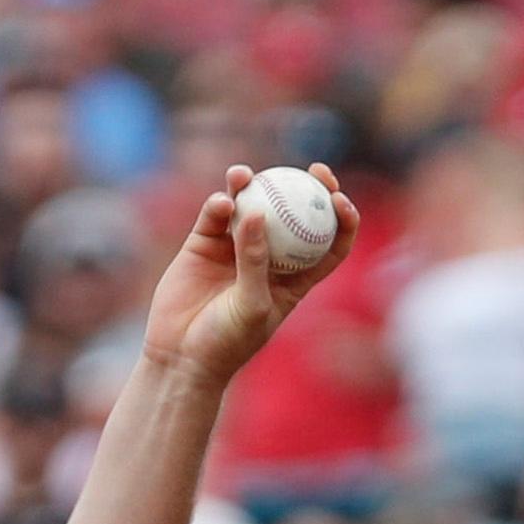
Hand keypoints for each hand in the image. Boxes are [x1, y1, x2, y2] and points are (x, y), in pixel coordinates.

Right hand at [142, 166, 360, 390]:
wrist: (182, 354)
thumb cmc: (227, 341)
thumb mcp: (253, 306)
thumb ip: (255, 261)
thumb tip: (258, 213)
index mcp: (294, 278)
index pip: (329, 244)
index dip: (342, 219)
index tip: (339, 198)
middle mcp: (268, 257)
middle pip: (295, 215)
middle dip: (308, 187)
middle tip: (312, 169)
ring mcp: (236, 246)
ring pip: (252, 205)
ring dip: (252, 185)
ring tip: (245, 176)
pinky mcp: (205, 242)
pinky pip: (216, 214)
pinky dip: (219, 203)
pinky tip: (222, 202)